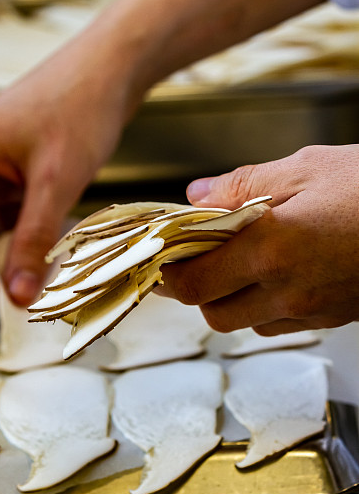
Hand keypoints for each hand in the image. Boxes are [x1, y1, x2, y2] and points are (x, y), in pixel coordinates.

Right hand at [0, 41, 129, 307]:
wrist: (109, 68)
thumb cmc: (80, 107)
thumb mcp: (57, 181)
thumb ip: (35, 240)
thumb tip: (19, 295)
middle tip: (20, 297)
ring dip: (4, 256)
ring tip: (36, 279)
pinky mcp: (7, 171)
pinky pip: (2, 216)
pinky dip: (19, 238)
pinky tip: (44, 254)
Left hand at [160, 144, 358, 333]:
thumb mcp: (308, 168)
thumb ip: (245, 183)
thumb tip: (199, 196)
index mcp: (273, 249)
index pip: (194, 282)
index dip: (167, 273)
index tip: (160, 256)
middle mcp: (290, 291)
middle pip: (214, 313)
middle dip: (196, 289)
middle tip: (193, 259)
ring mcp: (313, 311)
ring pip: (247, 323)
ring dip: (230, 299)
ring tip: (235, 263)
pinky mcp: (333, 318)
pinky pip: (281, 325)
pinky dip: (264, 306)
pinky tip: (272, 275)